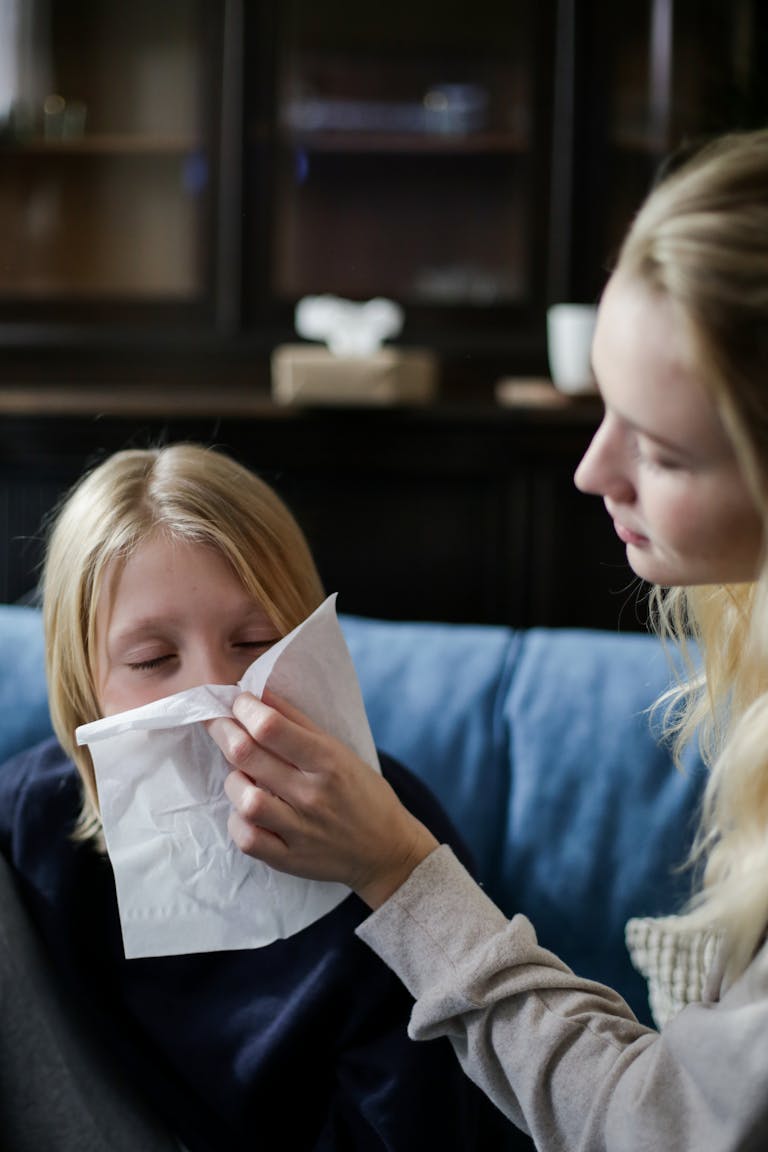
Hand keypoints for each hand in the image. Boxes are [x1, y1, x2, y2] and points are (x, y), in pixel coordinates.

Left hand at [206, 690, 438, 908]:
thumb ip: (299, 723)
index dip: (244, 708)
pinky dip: (238, 822)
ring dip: (234, 780)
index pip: (271, 727)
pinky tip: (247, 811)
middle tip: (218, 723)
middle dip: (222, 730)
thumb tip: (259, 694)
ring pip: (244, 799)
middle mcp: (313, 795)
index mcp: (328, 761)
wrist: (387, 850)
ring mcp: (300, 830)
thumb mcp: (340, 751)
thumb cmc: (361, 792)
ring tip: (241, 775)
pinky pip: (246, 839)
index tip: (239, 701)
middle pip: (247, 756)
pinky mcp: (289, 859)